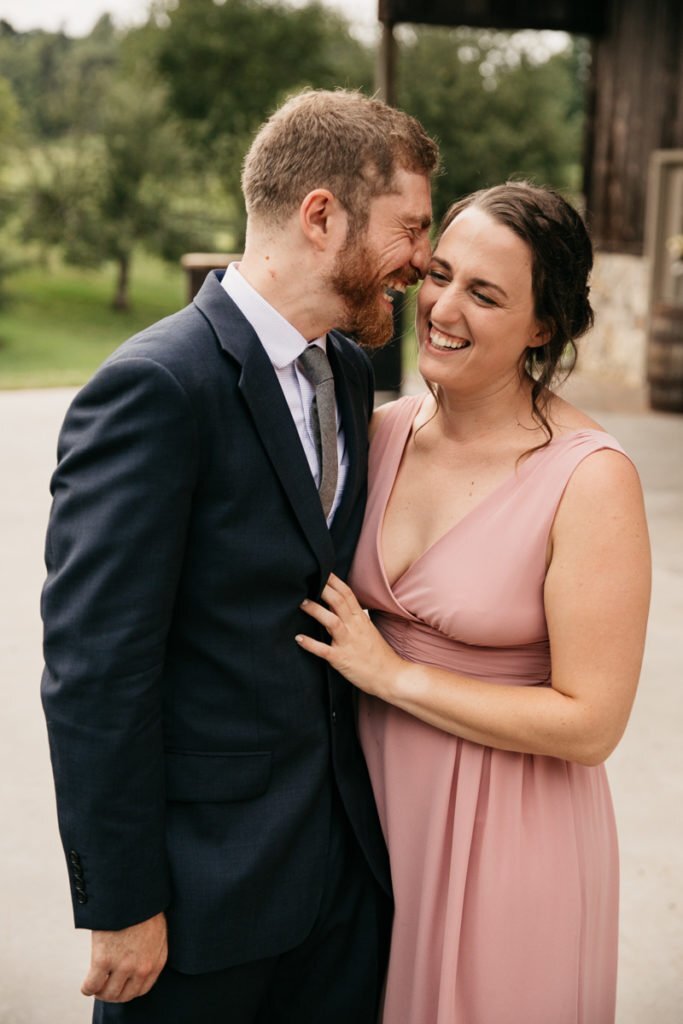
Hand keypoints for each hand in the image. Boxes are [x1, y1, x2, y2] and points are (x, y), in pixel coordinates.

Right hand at [81, 911, 167, 1002]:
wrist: (134, 891)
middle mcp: (142, 967)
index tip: (120, 985)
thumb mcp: (157, 930)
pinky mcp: (104, 959)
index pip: (141, 989)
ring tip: (96, 985)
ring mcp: (123, 965)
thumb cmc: (144, 906)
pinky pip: (92, 985)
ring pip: (108, 994)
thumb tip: (141, 956)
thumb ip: (152, 949)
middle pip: (124, 995)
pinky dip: (87, 988)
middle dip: (113, 994)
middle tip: (104, 987)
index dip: (128, 990)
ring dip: (100, 992)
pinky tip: (87, 984)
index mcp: (157, 960)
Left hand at [296, 574, 403, 697]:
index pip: (347, 593)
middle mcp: (355, 627)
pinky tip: (299, 638)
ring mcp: (348, 643)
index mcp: (361, 619)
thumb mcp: (367, 630)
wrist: (391, 676)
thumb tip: (334, 604)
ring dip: (316, 611)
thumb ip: (352, 617)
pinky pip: (324, 650)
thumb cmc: (378, 654)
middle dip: (323, 589)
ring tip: (301, 602)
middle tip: (306, 579)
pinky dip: (311, 644)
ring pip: (332, 621)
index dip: (334, 581)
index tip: (321, 570)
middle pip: (339, 601)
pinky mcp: (342, 659)